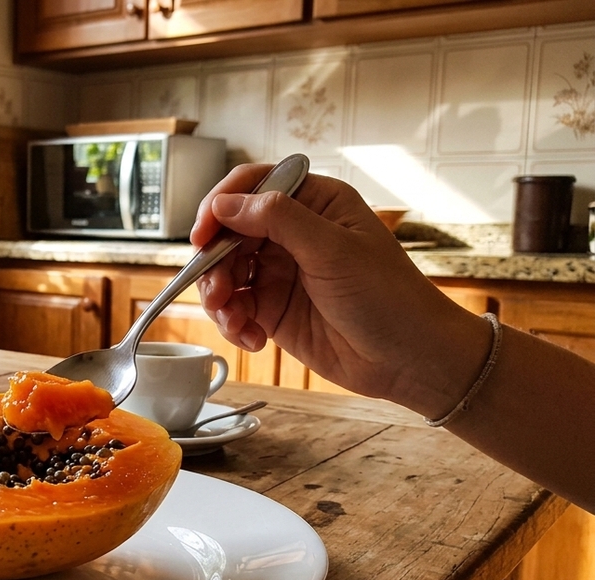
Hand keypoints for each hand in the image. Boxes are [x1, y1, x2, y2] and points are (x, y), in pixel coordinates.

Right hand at [189, 164, 490, 417]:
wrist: (409, 359)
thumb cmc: (388, 297)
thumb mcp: (333, 250)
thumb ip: (278, 220)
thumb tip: (225, 203)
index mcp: (314, 203)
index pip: (252, 186)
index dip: (220, 206)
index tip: (202, 235)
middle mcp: (292, 233)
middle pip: (228, 233)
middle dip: (214, 263)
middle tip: (216, 292)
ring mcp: (281, 272)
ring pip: (225, 273)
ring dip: (218, 298)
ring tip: (234, 322)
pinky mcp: (274, 309)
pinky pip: (235, 309)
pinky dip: (233, 324)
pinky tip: (252, 339)